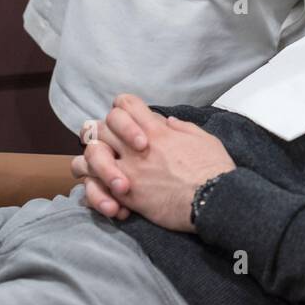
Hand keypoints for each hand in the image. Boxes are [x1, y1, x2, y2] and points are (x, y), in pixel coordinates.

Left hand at [74, 94, 235, 232]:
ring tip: (102, 169)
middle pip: (101, 126)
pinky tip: (107, 193)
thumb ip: (182, 127)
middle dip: (102, 133)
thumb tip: (168, 121)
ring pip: (90, 155)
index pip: (125, 103)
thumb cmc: (213, 169)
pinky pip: (95, 188)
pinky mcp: (126, 195)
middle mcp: (137, 147)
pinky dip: (95, 190)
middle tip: (110, 144)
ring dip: (93, 161)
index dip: (124, 109)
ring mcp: (129, 170)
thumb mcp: (203, 138)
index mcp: (157, 130)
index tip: (130, 120)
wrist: (212, 200)